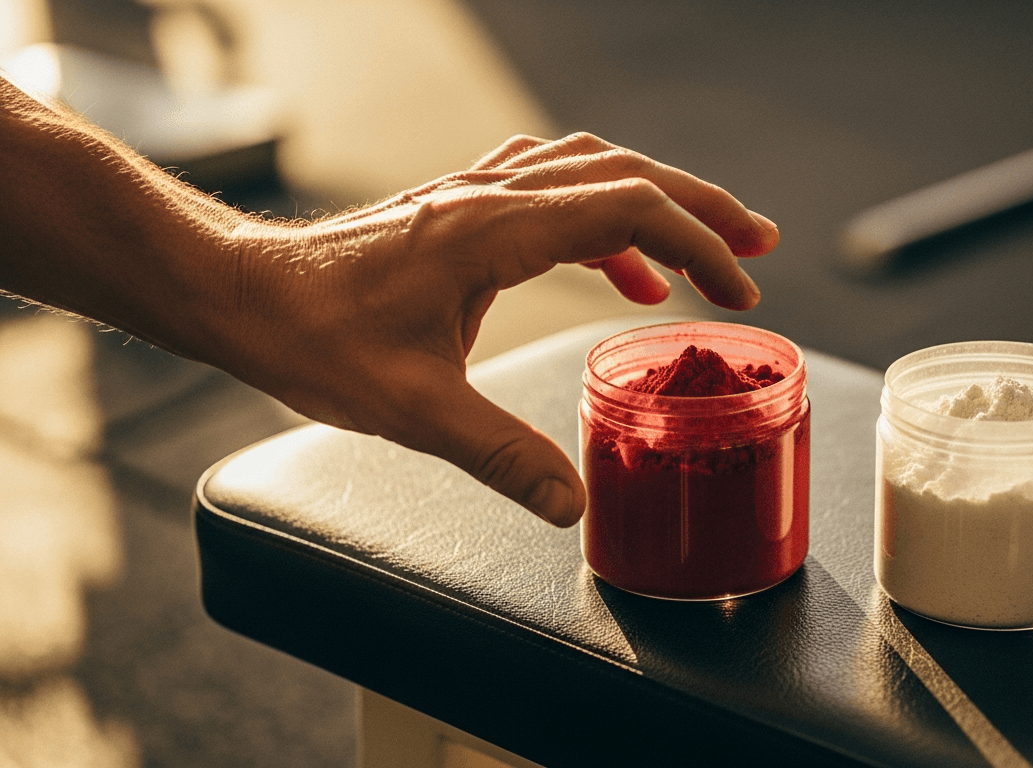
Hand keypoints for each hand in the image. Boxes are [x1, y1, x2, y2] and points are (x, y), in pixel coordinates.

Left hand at [210, 133, 778, 526]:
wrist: (243, 292)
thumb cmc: (312, 334)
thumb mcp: (412, 408)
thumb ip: (498, 455)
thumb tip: (570, 503)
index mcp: (492, 229)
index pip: (627, 209)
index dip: (697, 245)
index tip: (739, 291)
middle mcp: (491, 195)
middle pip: (625, 174)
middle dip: (702, 208)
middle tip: (758, 247)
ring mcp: (476, 195)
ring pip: (593, 172)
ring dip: (659, 202)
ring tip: (711, 247)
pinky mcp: (462, 211)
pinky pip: (556, 194)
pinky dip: (607, 223)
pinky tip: (623, 273)